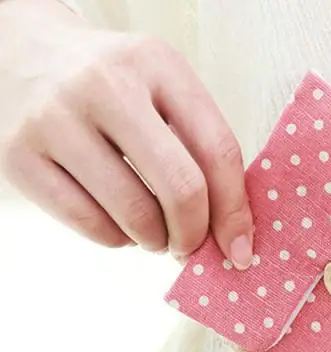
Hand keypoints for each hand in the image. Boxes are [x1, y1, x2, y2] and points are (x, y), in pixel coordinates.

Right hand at [0, 0, 252, 264]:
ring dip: (154, 240)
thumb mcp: (162, 92)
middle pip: (181, 188)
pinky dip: (117, 238)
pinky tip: (117, 222)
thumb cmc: (113, 89)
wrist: (19, 55)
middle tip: (187, 245)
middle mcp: (104, 84)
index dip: (235, 212)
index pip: (218, 150)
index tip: (240, 250)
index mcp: (155, 63)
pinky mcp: (19, 155)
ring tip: (151, 230)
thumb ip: (200, 151)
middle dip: (193, 234)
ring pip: (136, 216)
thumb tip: (232, 237)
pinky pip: (92, 226)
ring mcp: (56, 118)